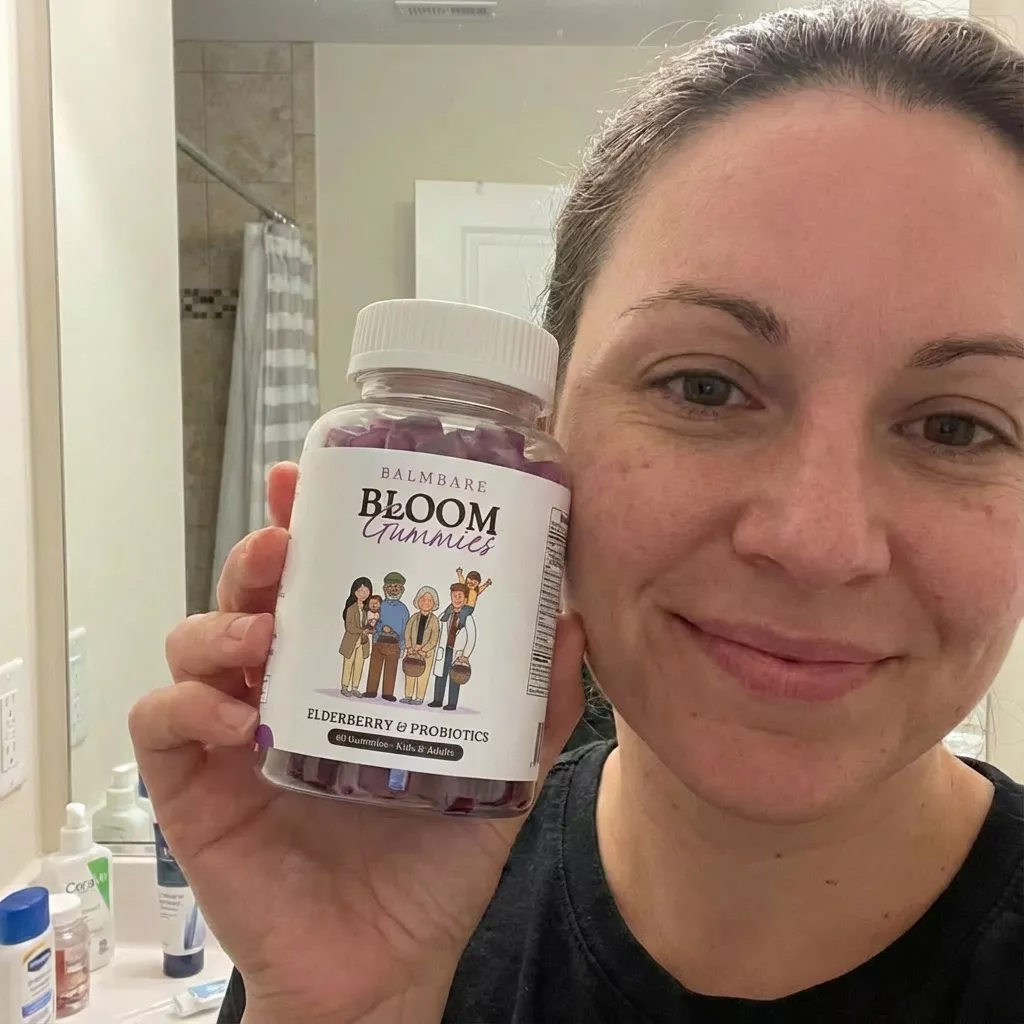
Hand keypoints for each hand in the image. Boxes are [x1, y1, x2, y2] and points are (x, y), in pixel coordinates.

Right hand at [130, 462, 585, 1023]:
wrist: (387, 962)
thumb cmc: (432, 862)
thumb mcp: (495, 772)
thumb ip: (535, 706)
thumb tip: (571, 624)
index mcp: (342, 670)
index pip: (314, 579)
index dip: (304, 524)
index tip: (309, 483)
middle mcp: (281, 686)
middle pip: (248, 592)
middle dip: (259, 556)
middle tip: (286, 544)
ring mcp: (230, 734)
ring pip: (194, 642)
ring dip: (222, 625)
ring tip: (266, 637)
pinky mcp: (194, 786)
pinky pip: (164, 724)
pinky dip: (189, 708)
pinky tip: (240, 723)